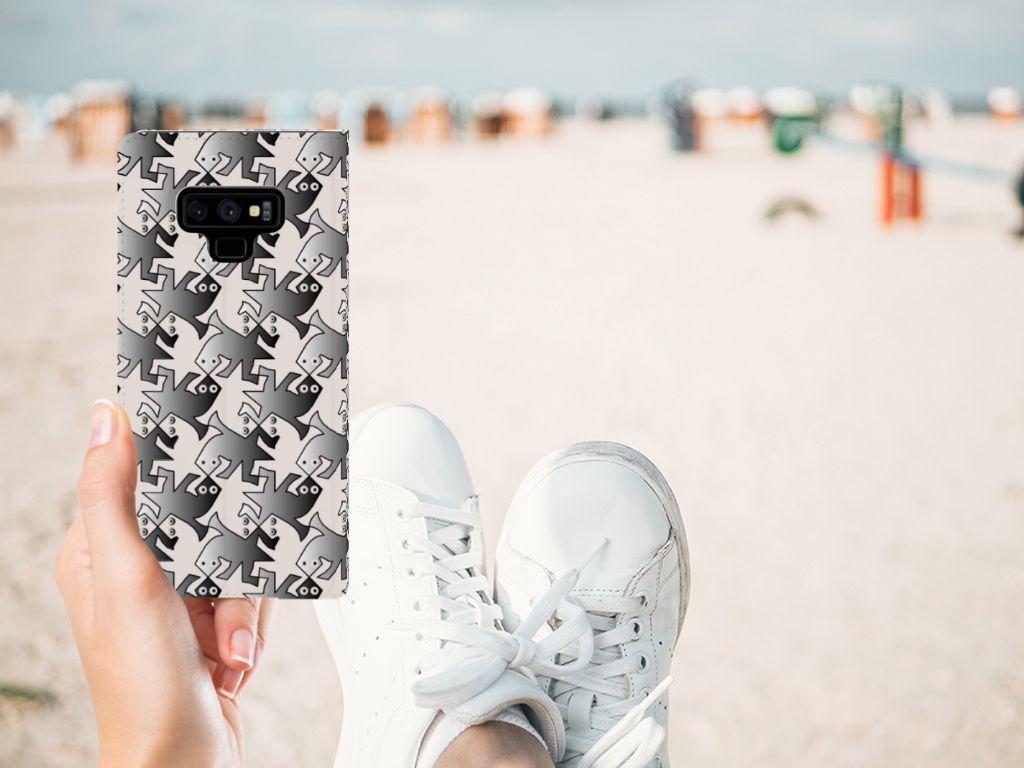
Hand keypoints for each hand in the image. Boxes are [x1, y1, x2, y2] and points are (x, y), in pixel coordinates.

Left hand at [54, 400, 271, 767]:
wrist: (184, 761)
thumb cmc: (142, 687)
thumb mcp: (126, 578)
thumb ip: (112, 495)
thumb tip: (106, 419)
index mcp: (100, 550)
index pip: (143, 479)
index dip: (181, 468)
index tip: (213, 451)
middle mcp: (137, 571)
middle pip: (205, 519)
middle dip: (226, 563)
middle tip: (221, 589)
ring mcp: (176, 598)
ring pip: (236, 557)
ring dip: (240, 605)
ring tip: (225, 642)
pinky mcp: (210, 621)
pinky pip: (250, 592)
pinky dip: (250, 624)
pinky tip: (233, 654)